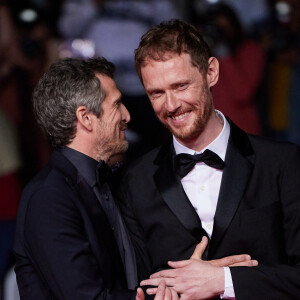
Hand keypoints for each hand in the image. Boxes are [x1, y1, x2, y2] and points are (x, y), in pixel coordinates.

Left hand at [141, 237, 257, 299]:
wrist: (216, 278)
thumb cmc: (205, 269)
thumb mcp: (192, 261)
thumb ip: (179, 263)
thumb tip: (170, 262)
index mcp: (180, 271)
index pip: (165, 272)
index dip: (156, 274)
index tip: (149, 276)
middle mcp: (180, 279)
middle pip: (163, 281)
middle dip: (151, 282)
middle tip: (143, 283)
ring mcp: (184, 289)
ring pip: (167, 290)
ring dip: (156, 291)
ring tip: (148, 292)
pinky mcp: (189, 297)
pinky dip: (171, 299)